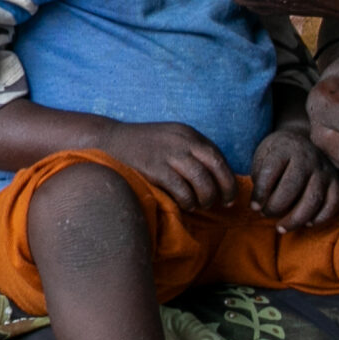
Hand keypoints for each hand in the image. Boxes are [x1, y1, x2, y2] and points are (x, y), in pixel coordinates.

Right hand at [97, 121, 233, 209]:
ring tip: (201, 205)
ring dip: (206, 197)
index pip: (218, 156)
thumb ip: (190, 152)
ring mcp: (169, 154)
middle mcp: (182, 141)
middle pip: (216, 166)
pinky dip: (187, 201)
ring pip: (202, 180)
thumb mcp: (169, 139)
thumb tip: (214, 177)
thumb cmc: (141, 145)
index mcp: (188, 134)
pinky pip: (181, 190)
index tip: (230, 194)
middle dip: (225, 188)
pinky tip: (184, 205)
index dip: (228, 177)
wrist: (109, 140)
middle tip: (224, 203)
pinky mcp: (155, 169)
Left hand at [250, 125, 338, 229]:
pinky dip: (321, 217)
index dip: (260, 193)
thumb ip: (259, 176)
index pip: (270, 173)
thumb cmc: (277, 153)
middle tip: (265, 214)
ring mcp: (324, 170)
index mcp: (285, 148)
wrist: (303, 139)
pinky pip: (333, 203)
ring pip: (313, 199)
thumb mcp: (263, 155)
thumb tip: (259, 204)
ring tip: (281, 227)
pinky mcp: (335, 181)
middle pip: (292, 188)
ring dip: (295, 219)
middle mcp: (307, 158)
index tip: (253, 206)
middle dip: (275, 207)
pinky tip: (307, 223)